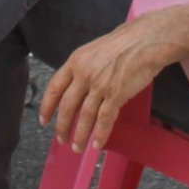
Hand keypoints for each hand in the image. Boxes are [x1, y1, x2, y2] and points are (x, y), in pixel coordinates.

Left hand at [38, 18, 174, 152]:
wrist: (145, 41)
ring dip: (80, 135)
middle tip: (61, 139)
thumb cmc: (124, 42)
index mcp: (76, 61)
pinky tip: (97, 144)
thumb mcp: (94, 50)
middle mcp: (84, 74)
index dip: (47, 107)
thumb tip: (77, 86)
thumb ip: (83, 68)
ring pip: (84, 116)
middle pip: (67, 106)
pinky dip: (100, 134)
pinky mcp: (116, 94)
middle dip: (62, 126)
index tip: (44, 119)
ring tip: (77, 147)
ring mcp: (100, 85)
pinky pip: (104, 119)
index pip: (54, 88)